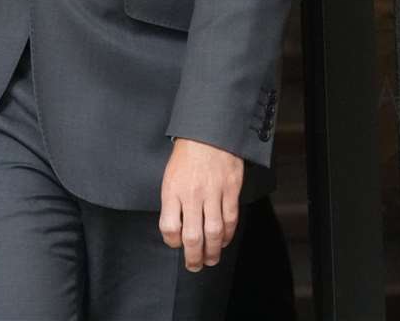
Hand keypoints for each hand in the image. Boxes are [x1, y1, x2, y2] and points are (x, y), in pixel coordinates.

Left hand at [159, 137, 243, 271]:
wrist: (208, 133)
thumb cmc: (186, 155)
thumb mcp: (170, 175)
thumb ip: (172, 201)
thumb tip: (176, 228)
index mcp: (172, 190)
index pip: (169, 227)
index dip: (172, 241)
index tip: (175, 244)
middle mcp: (192, 194)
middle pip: (193, 236)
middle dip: (193, 257)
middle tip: (194, 266)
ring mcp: (213, 192)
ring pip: (214, 232)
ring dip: (213, 251)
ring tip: (211, 259)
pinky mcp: (230, 190)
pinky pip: (230, 219)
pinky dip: (227, 235)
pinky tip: (223, 240)